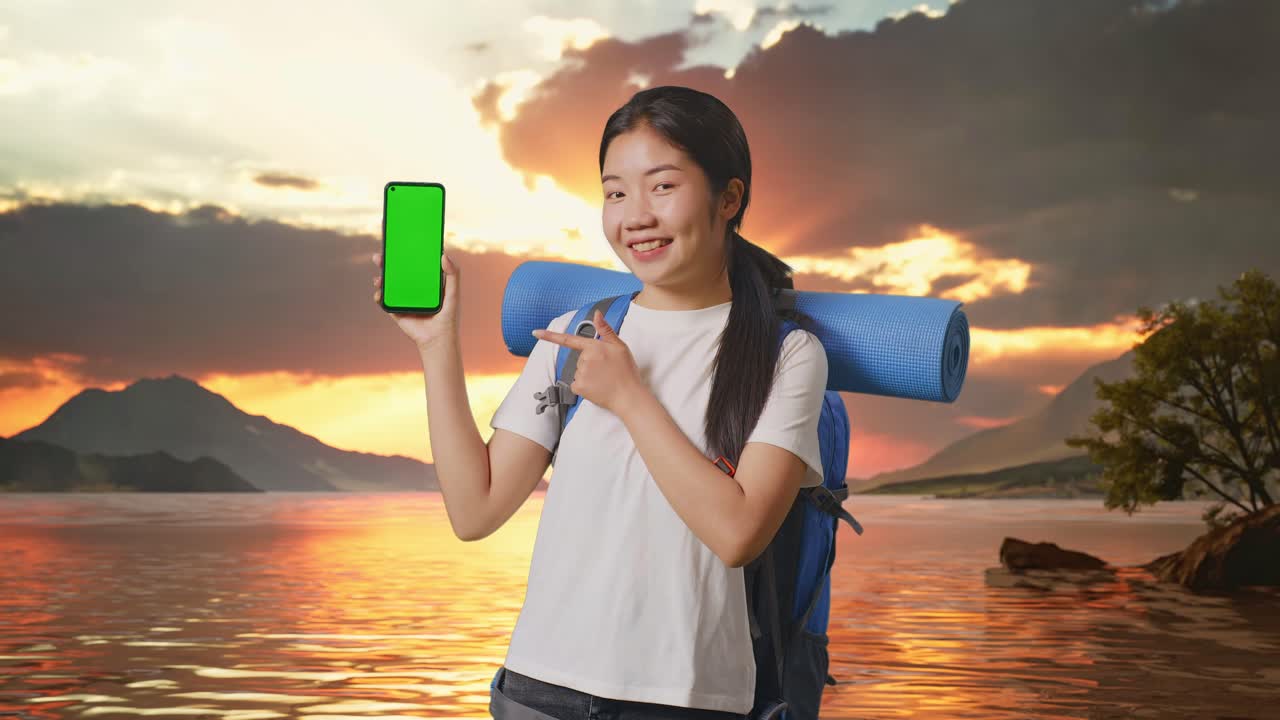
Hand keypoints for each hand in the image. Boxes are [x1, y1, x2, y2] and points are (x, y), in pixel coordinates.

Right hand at [372, 250, 459, 351]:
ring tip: (379, 277)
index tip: (396, 242)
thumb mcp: (453, 293)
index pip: (412, 262)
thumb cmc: (448, 316)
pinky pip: (384, 301)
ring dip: (380, 278)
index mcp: (425, 281)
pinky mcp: (396, 310)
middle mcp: (412, 288)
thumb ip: (453, 275)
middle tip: (379, 257)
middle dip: (385, 263)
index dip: (403, 252)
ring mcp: (403, 298)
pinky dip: (379, 296)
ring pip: (388, 284)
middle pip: (396, 271)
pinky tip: (379, 293)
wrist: (438, 340)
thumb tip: (444, 254)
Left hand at [532, 310, 646, 413]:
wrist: (628, 396)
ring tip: (604, 379)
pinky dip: (585, 386)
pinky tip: (597, 387)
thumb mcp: (619, 346)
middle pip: (580, 359)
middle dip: (591, 362)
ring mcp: (580, 374)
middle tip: (607, 369)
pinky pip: (577, 384)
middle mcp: (584, 359)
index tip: (535, 332)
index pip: (568, 339)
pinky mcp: (578, 387)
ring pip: (579, 371)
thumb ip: (605, 330)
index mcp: (594, 347)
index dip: (550, 336)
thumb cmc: (626, 371)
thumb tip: (596, 314)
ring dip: (589, 375)